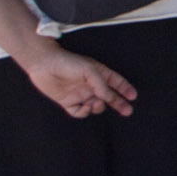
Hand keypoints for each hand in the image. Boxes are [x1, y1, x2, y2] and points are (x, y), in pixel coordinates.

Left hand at [15, 40, 135, 120]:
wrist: (44, 65)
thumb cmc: (68, 63)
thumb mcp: (90, 70)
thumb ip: (101, 84)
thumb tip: (108, 98)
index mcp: (99, 74)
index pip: (116, 82)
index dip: (125, 89)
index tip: (133, 96)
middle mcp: (91, 85)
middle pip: (108, 97)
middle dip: (119, 104)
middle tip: (128, 111)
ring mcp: (79, 94)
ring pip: (95, 106)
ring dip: (98, 107)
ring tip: (96, 103)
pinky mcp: (67, 102)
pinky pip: (79, 112)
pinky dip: (84, 112)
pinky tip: (84, 106)